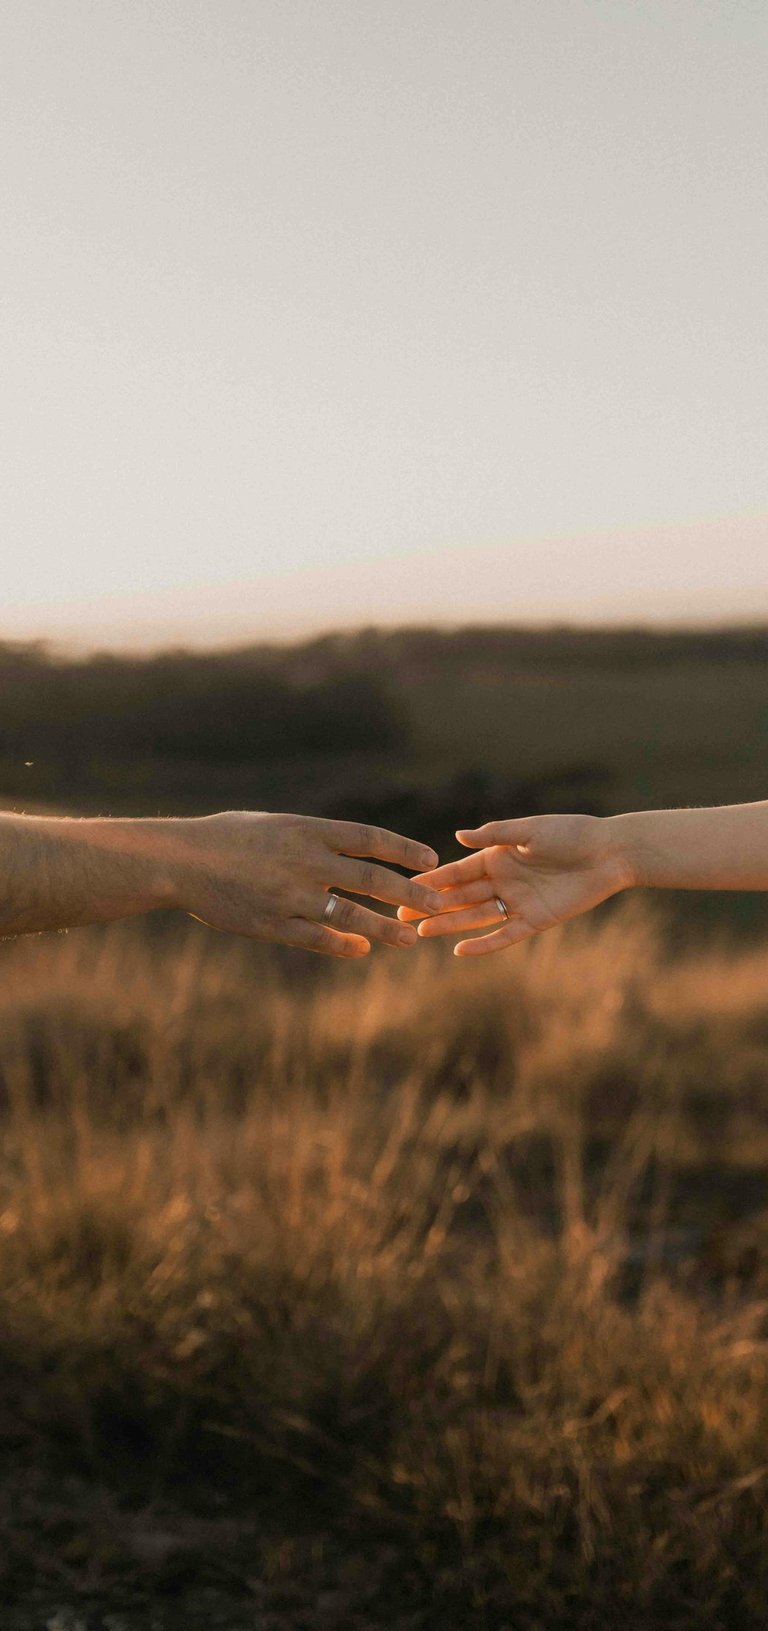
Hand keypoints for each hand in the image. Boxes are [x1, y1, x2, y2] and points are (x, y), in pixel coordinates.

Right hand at [169, 811, 442, 956]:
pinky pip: (318, 939)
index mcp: (307, 829)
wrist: (180, 862)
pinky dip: (344, 945)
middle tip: (437, 903)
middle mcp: (305, 861)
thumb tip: (350, 847)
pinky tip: (362, 949)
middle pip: (372, 878)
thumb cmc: (226, 837)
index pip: (370, 838)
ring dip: (385, 928)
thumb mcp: (274, 824)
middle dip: (410, 892)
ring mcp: (291, 896)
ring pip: (351, 916)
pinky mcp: (273, 925)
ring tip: (410, 938)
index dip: (404, 849)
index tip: (431, 859)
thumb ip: (313, 837)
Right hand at [398, 814, 631, 955]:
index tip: (403, 888)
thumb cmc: (571, 834)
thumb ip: (494, 835)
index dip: (431, 881)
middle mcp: (503, 880)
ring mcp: (518, 902)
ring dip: (449, 924)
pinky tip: (459, 951)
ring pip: (475, 917)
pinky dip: (483, 944)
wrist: (609, 853)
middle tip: (400, 916)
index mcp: (497, 856)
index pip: (456, 871)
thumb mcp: (529, 830)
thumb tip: (457, 838)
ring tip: (421, 932)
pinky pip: (504, 935)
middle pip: (460, 897)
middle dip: (431, 905)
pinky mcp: (536, 920)